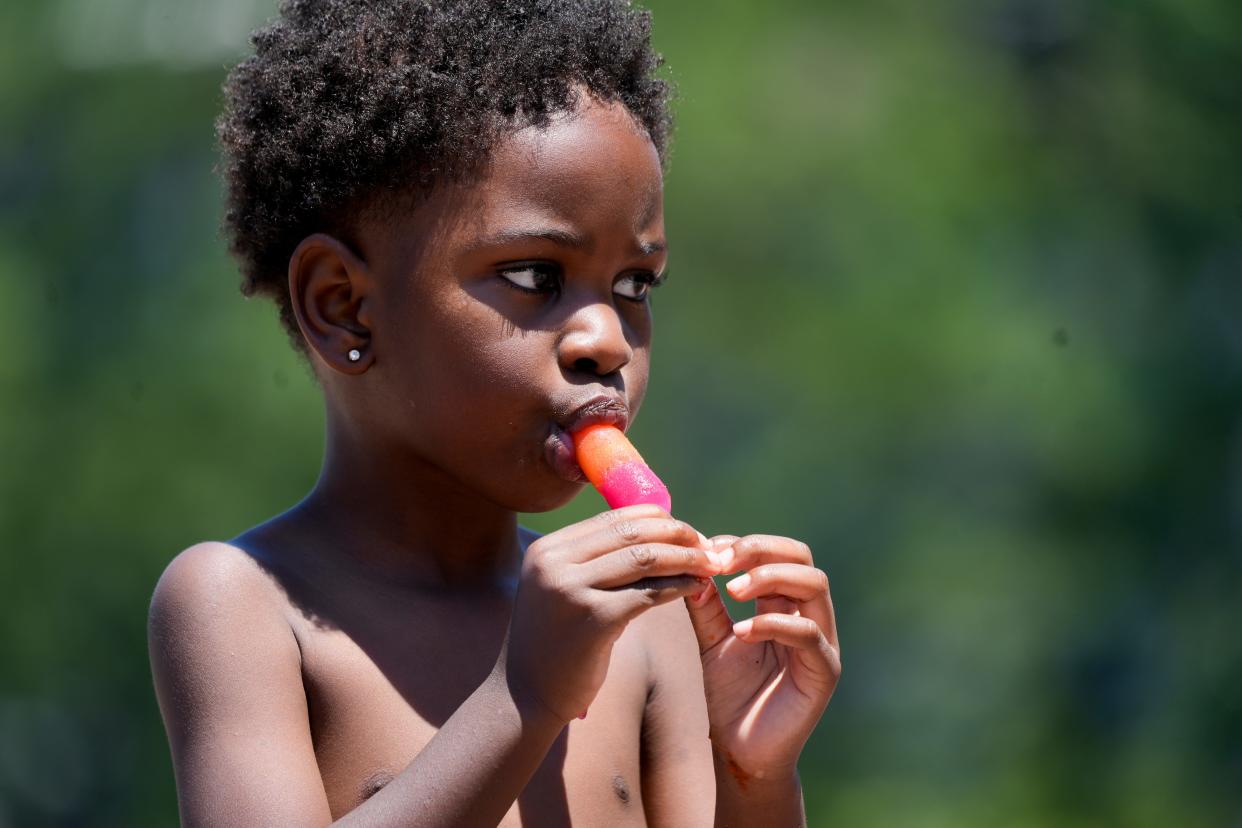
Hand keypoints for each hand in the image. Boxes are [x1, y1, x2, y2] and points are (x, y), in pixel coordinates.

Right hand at [500, 505, 716, 723]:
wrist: (526, 698)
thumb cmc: (557, 643)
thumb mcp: (564, 589)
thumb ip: (595, 560)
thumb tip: (655, 529)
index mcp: (548, 549)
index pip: (614, 517)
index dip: (659, 520)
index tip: (688, 532)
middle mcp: (554, 562)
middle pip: (632, 532)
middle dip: (678, 535)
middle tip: (709, 547)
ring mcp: (571, 589)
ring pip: (644, 558)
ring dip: (686, 559)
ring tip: (711, 566)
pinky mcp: (593, 619)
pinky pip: (648, 593)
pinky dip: (679, 587)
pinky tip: (697, 590)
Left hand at [684, 534, 840, 781]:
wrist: (740, 749)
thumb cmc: (730, 693)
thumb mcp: (711, 640)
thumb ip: (706, 604)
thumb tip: (693, 563)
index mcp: (783, 602)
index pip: (777, 552)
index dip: (743, 544)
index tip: (707, 548)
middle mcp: (808, 614)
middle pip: (801, 557)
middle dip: (761, 550)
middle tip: (721, 561)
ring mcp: (821, 640)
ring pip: (814, 585)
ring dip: (771, 578)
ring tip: (733, 590)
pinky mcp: (825, 670)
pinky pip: (809, 633)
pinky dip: (774, 624)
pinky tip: (741, 632)